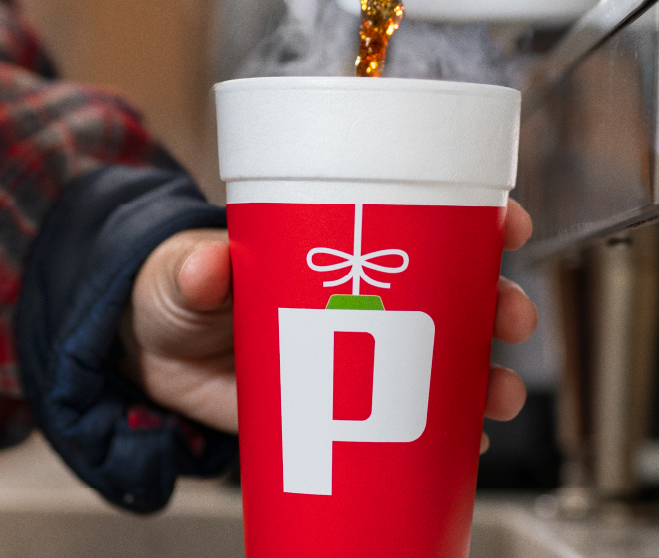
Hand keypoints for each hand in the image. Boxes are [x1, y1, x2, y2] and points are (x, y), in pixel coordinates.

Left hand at [122, 200, 538, 445]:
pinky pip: (409, 419)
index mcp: (337, 240)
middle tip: (510, 319)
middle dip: (497, 304)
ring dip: (485, 376)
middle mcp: (363, 294)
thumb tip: (206, 267)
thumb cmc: (173, 290)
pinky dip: (444, 432)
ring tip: (497, 395)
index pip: (422, 217)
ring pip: (443, 360)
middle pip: (453, 293)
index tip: (507, 225)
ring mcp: (358, 353)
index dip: (476, 218)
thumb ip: (192, 268)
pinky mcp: (343, 409)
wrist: (148, 358)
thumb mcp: (179, 268)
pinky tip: (466, 441)